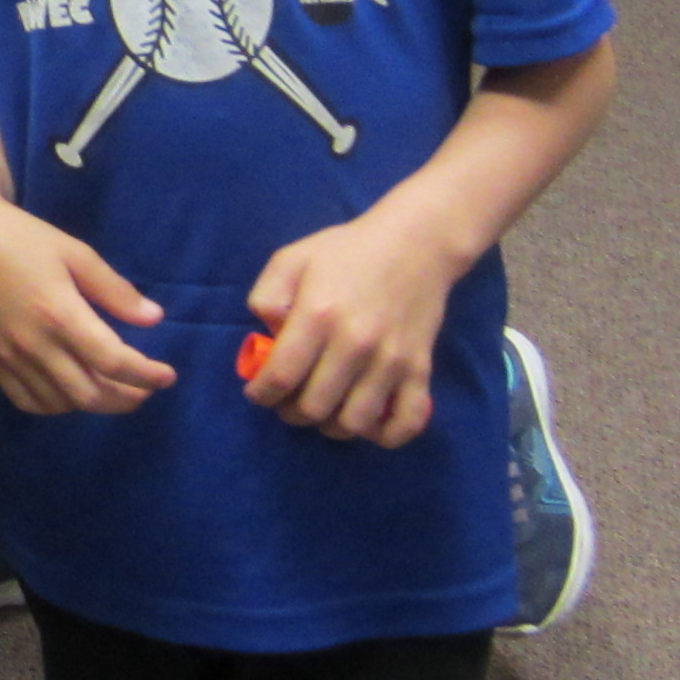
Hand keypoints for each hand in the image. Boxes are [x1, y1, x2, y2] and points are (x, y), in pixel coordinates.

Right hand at [0, 180, 175, 414]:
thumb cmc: (22, 237)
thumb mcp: (75, 252)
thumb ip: (114, 290)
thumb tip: (154, 319)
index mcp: (59, 313)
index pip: (112, 361)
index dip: (146, 374)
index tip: (168, 375)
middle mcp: (34, 344)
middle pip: (89, 394)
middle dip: (125, 398)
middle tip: (145, 389)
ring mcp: (10, 356)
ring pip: (60, 403)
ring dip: (93, 404)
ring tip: (114, 390)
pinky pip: (27, 400)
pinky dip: (55, 405)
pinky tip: (70, 393)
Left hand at [241, 210, 460, 445]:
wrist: (416, 243)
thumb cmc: (347, 251)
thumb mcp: (292, 258)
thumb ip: (267, 297)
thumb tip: (267, 341)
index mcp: (318, 315)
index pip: (281, 377)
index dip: (262, 394)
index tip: (259, 393)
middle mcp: (355, 344)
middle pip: (314, 408)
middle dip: (292, 412)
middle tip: (289, 401)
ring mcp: (391, 361)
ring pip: (355, 423)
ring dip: (332, 426)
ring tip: (325, 409)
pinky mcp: (421, 370)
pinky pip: (408, 422)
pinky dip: (387, 436)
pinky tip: (370, 424)